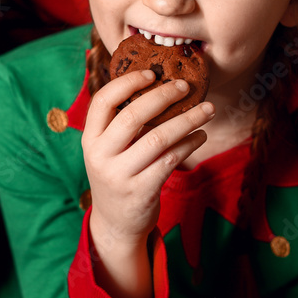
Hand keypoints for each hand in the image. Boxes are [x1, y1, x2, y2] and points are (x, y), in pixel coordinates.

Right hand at [81, 70, 212, 297]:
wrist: (116, 223)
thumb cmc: (118, 175)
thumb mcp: (108, 150)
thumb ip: (121, 124)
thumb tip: (156, 85)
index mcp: (90, 139)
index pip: (102, 101)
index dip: (127, 83)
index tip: (151, 74)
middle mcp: (100, 155)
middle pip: (132, 116)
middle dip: (163, 96)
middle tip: (186, 87)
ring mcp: (119, 175)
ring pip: (158, 138)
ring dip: (187, 120)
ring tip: (207, 110)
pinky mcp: (141, 191)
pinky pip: (170, 160)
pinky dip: (189, 144)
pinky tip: (201, 136)